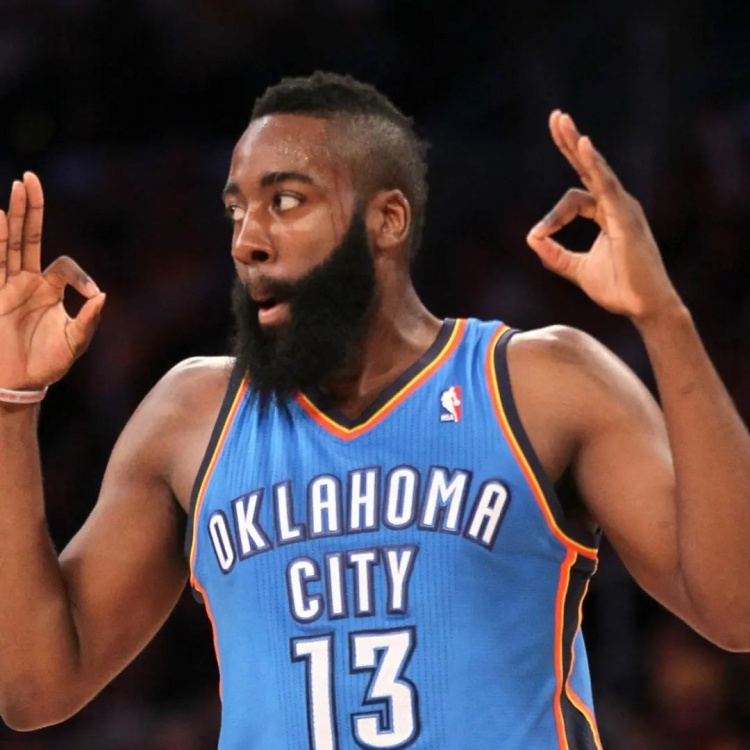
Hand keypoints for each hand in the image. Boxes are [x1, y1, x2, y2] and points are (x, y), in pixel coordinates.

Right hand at [0, 173, 104, 390]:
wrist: (18, 382)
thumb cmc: (48, 363)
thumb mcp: (75, 341)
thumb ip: (89, 320)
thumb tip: (103, 296)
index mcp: (50, 289)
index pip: (63, 265)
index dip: (80, 275)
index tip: (91, 297)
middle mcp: (27, 281)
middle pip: (29, 237)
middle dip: (30, 209)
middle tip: (30, 179)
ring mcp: (7, 286)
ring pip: (10, 243)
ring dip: (13, 216)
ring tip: (18, 187)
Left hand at [526, 111, 681, 322]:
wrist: (643, 307)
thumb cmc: (619, 289)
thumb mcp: (577, 270)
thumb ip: (555, 256)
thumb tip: (531, 239)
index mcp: (607, 213)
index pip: (574, 200)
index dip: (552, 218)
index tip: (538, 238)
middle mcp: (617, 204)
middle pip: (589, 167)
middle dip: (569, 142)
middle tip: (555, 117)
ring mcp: (623, 207)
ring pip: (595, 169)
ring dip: (575, 144)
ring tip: (560, 120)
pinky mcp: (625, 216)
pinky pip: (606, 185)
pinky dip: (594, 164)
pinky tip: (582, 143)